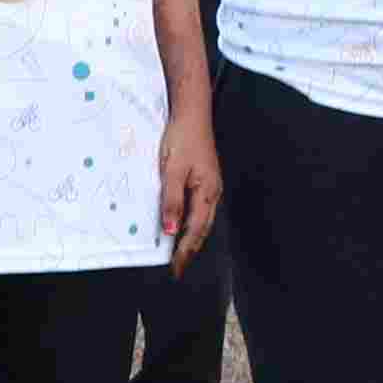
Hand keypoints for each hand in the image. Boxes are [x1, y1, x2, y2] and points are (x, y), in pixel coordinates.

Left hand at [157, 104, 221, 264]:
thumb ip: (171, 201)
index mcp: (207, 192)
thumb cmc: (183, 139)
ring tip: (180, 253)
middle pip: (202, 229)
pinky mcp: (206, 179)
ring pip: (202, 220)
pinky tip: (183, 224)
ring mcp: (211, 186)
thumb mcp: (172, 171)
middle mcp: (213, 192)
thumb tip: (170, 230)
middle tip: (177, 268)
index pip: (194, 230)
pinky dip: (192, 222)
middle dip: (190, 249)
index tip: (175, 268)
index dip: (184, 251)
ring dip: (191, 238)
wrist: (192, 114)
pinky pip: (200, 208)